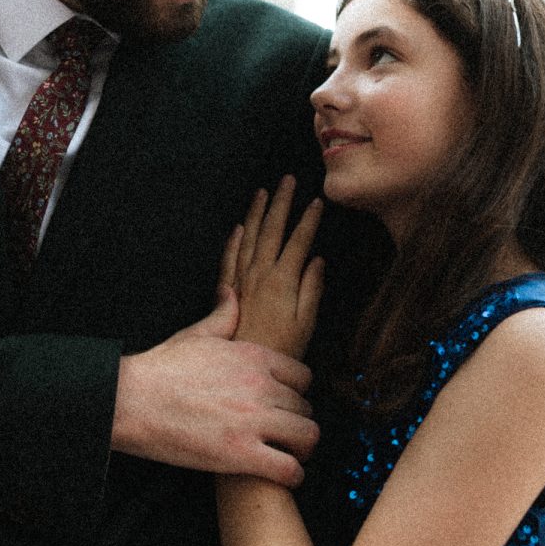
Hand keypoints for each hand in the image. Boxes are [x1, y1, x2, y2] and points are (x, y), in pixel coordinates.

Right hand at [113, 289, 318, 486]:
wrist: (131, 400)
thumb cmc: (160, 369)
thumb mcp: (195, 334)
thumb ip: (223, 314)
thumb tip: (230, 291)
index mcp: (254, 358)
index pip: (304, 377)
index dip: (296, 393)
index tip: (283, 404)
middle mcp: (261, 386)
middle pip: (307, 408)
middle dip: (296, 421)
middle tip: (282, 434)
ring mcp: (254, 421)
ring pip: (309, 436)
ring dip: (301, 449)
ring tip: (287, 455)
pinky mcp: (241, 454)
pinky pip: (290, 469)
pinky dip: (291, 476)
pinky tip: (281, 475)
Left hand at [218, 175, 324, 359]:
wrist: (245, 365)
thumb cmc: (282, 349)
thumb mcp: (306, 322)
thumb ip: (312, 288)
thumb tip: (317, 260)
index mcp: (283, 280)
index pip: (298, 240)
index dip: (309, 219)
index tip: (317, 201)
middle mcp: (260, 274)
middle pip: (272, 230)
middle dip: (281, 202)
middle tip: (288, 180)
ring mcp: (241, 280)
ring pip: (248, 237)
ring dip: (256, 212)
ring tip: (263, 192)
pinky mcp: (227, 290)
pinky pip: (229, 257)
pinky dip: (234, 239)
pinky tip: (238, 226)